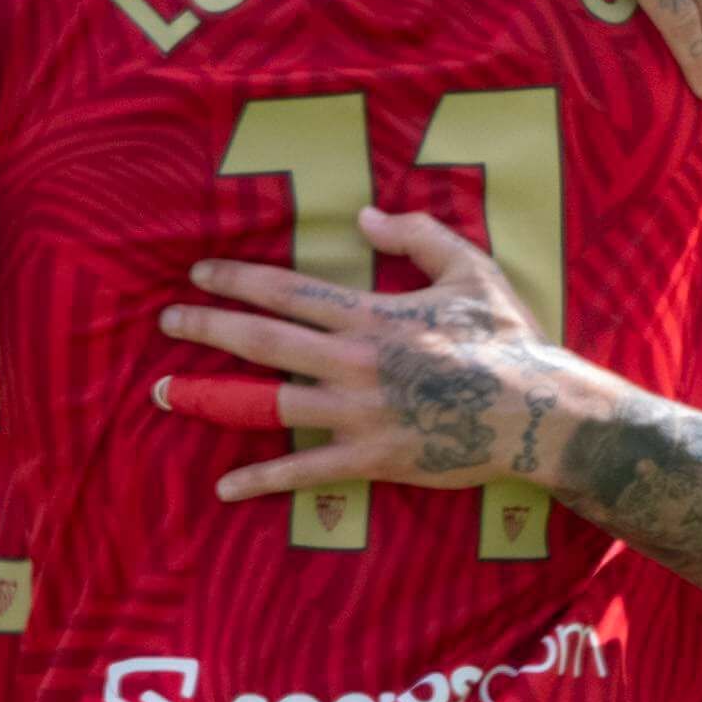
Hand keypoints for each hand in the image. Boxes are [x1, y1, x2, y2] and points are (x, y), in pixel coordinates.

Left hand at [155, 208, 581, 495]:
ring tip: (164, 392)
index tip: (199, 272)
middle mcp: (354, 363)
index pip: (289, 291)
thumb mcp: (470, 270)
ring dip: (213, 397)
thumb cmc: (507, 339)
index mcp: (373, 315)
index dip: (239, 279)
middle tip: (167, 321)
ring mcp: (358, 414)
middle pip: (263, 340)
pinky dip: (261, 479)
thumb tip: (363, 216)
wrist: (537, 413)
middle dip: (208, 326)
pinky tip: (224, 485)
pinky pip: (305, 471)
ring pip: (270, 402)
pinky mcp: (370, 459)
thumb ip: (417, 234)